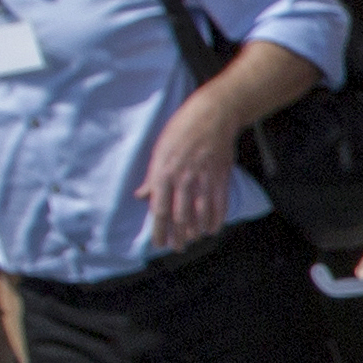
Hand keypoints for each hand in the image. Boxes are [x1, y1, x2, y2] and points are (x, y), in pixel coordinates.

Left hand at [133, 99, 242, 248]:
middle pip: (180, 217)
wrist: (213, 114)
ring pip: (200, 215)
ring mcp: (204, 180)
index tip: (158, 243)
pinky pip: (219, 205)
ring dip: (196, 231)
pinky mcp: (221, 178)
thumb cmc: (182, 129)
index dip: (159, 231)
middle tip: (177, 248)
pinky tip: (212, 229)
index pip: (159, 210)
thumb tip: (141, 196)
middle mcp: (184, 180)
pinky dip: (216, 220)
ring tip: (192, 239)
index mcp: (164, 173)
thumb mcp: (160, 150)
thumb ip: (152, 177)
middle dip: (178, 237)